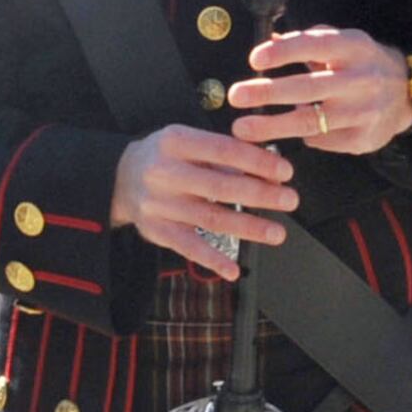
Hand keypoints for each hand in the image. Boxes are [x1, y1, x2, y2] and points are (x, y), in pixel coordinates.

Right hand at [109, 123, 296, 280]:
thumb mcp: (190, 142)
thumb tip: (270, 173)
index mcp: (176, 142)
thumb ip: (225, 155)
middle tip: (289, 200)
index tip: (285, 171)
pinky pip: (188, 248)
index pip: (223, 151)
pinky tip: (233, 269)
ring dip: (248, 228)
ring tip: (277, 233)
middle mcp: (165, 172)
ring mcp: (159, 204)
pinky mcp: (156, 231)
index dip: (257, 162)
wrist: (121, 177)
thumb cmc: (167, 156)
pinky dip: (212, 260)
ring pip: (210, 219)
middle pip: (220, 187)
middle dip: (260, 195)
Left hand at [229, 26, 411, 153]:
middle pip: (308, 88)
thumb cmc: (364, 64)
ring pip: (311, 122)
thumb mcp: (345, 43)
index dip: (284, 52)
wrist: (409, 94)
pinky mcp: (362, 138)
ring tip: (242, 129)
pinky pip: (322, 139)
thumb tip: (270, 39)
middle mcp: (360, 79)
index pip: (316, 46)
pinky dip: (302, 136)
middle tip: (236, 96)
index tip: (255, 59)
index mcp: (354, 48)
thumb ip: (309, 41)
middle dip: (268, 93)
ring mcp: (363, 112)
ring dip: (272, 126)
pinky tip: (288, 133)